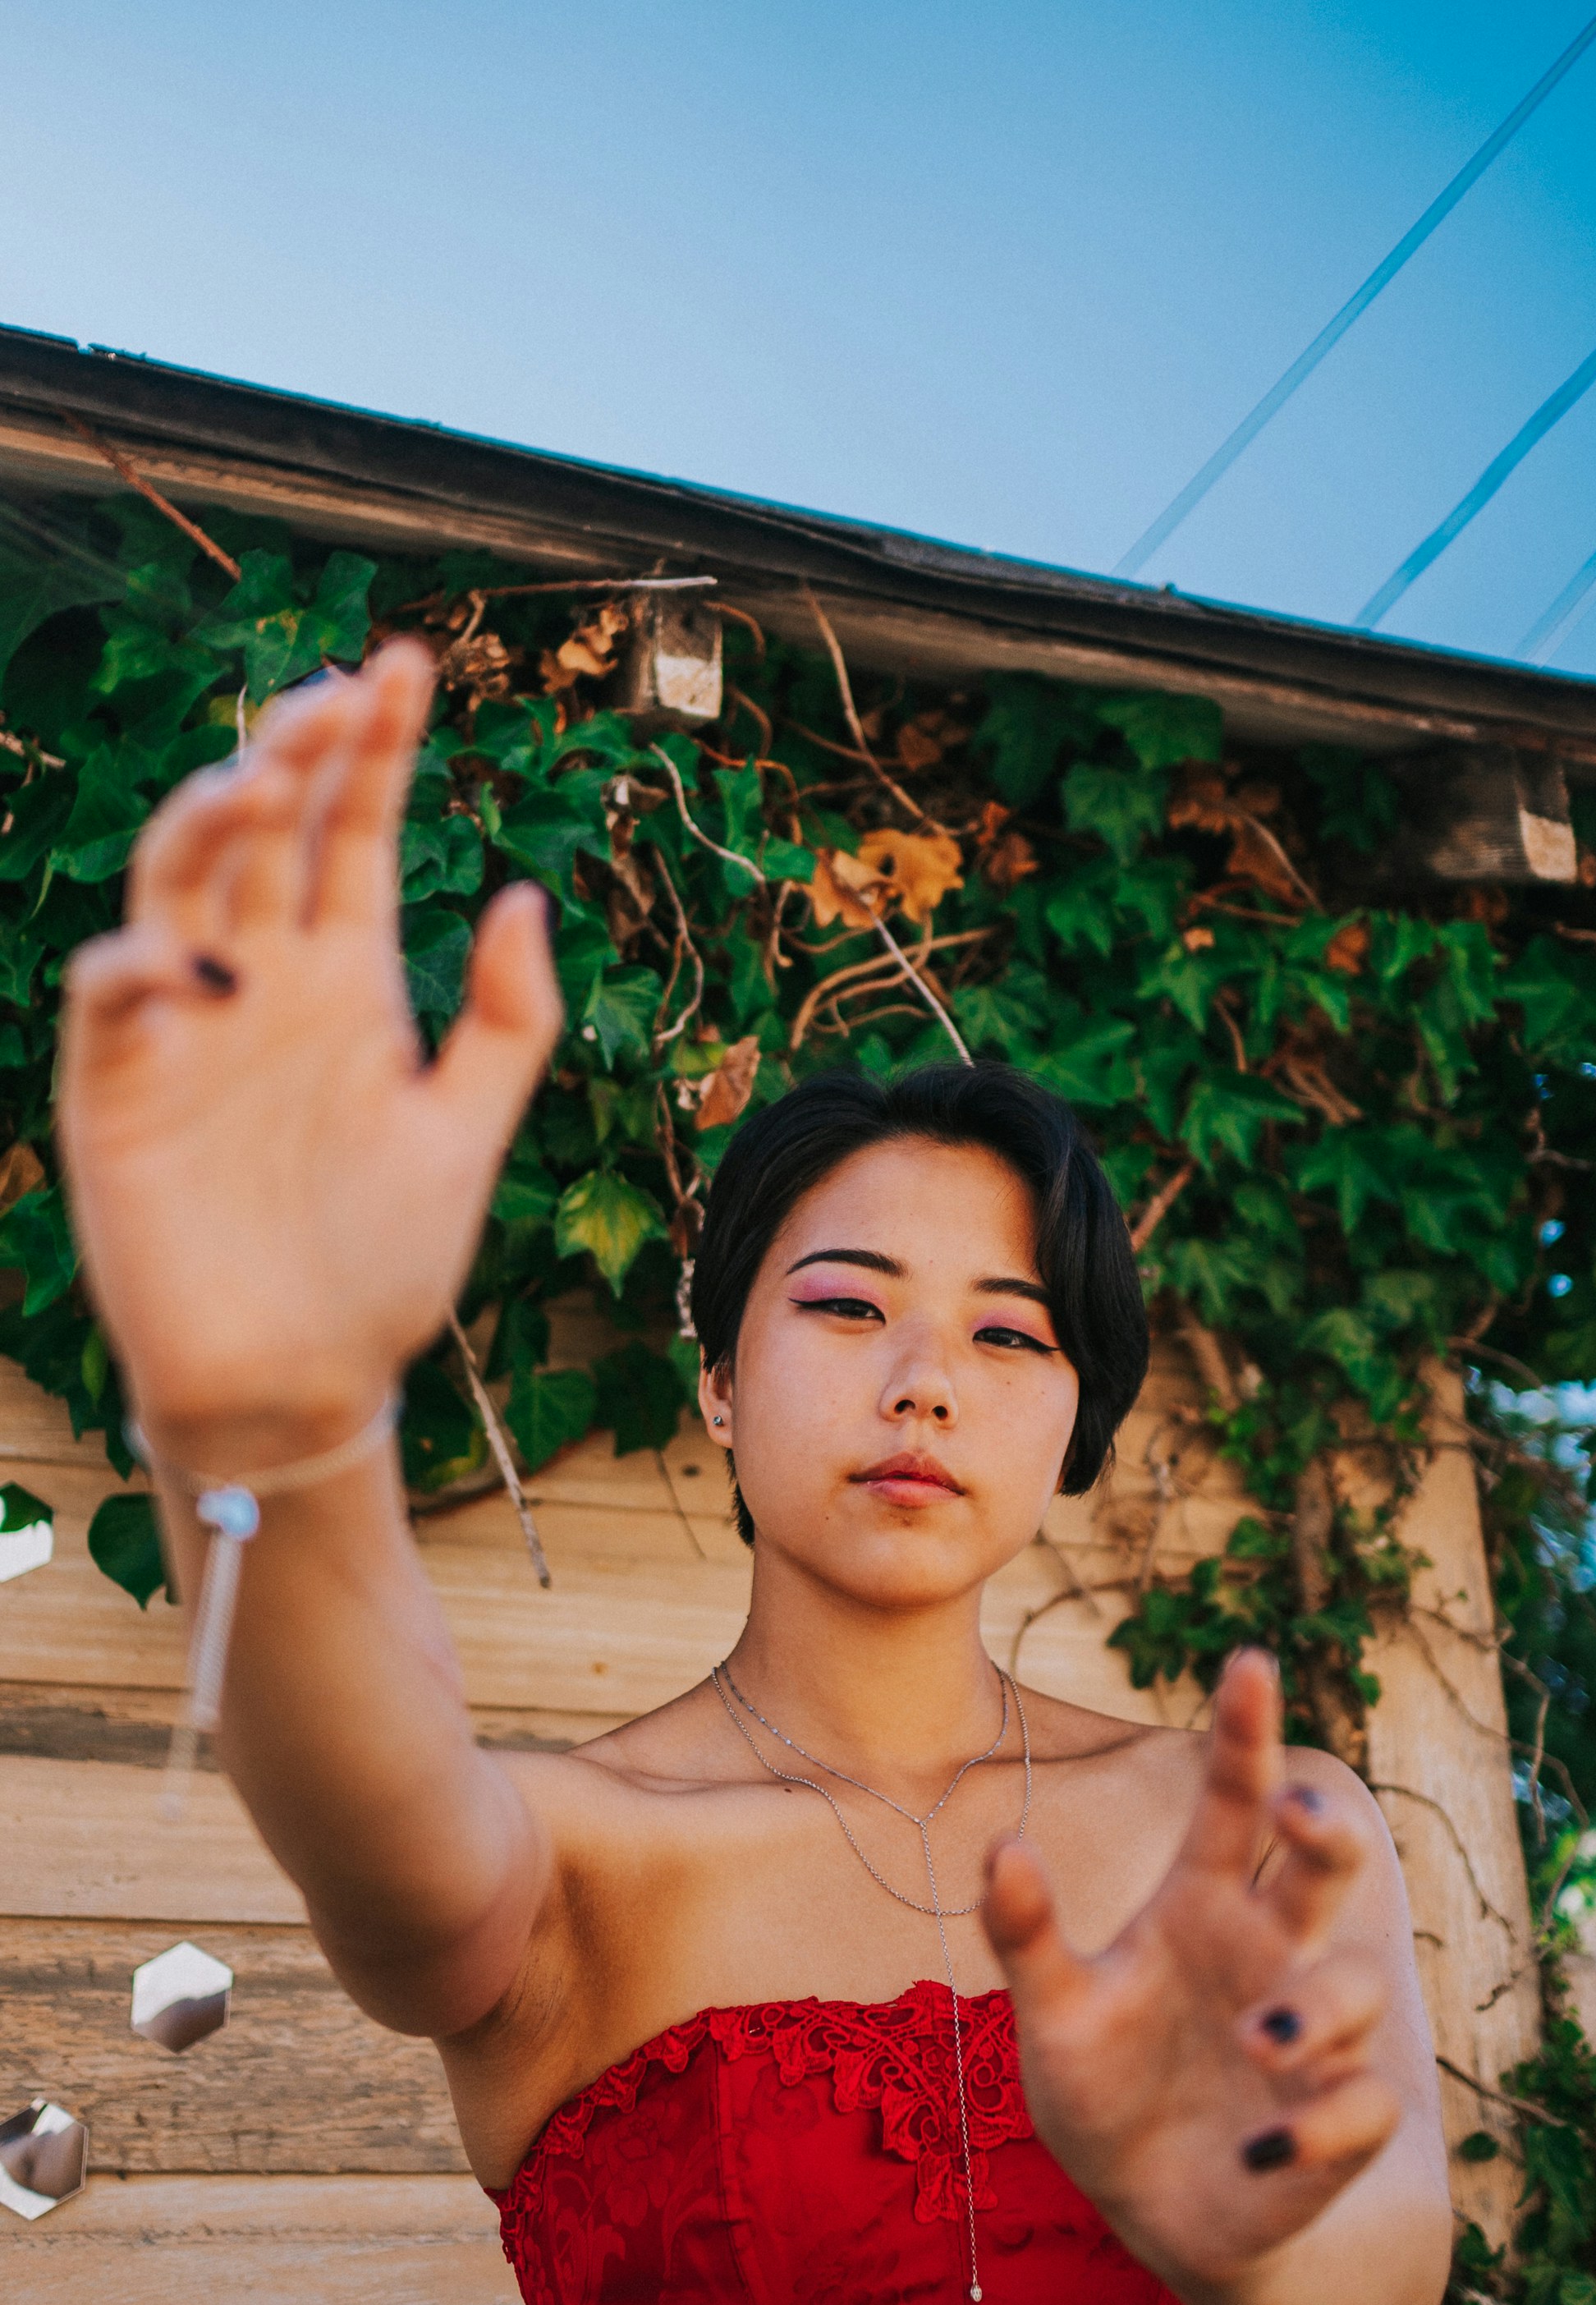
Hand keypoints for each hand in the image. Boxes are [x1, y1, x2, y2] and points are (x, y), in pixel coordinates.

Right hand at [60, 641, 561, 1464]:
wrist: (305, 1384)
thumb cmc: (383, 1266)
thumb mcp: (466, 1135)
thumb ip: (505, 1022)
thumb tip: (521, 895)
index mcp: (347, 983)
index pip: (352, 836)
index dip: (375, 750)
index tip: (407, 666)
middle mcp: (262, 984)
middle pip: (267, 832)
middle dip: (295, 752)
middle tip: (337, 694)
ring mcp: (187, 1029)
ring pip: (181, 883)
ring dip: (212, 820)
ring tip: (263, 781)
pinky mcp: (122, 1088)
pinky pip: (112, 995)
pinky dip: (140, 963)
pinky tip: (197, 966)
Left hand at [983, 1651, 1397, 2292]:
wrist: (1145, 2206)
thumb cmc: (1100, 2085)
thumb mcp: (1050, 2011)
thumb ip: (1025, 1934)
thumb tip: (1003, 1847)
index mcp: (1199, 1906)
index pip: (1230, 1803)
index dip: (1244, 1733)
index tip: (1249, 1660)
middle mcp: (1264, 1952)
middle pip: (1321, 1863)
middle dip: (1324, 1828)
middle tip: (1301, 1814)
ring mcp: (1310, 2037)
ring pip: (1352, 1984)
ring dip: (1315, 2008)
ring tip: (1258, 2040)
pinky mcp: (1335, 2123)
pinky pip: (1362, 2103)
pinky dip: (1323, 2120)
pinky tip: (1265, 2144)